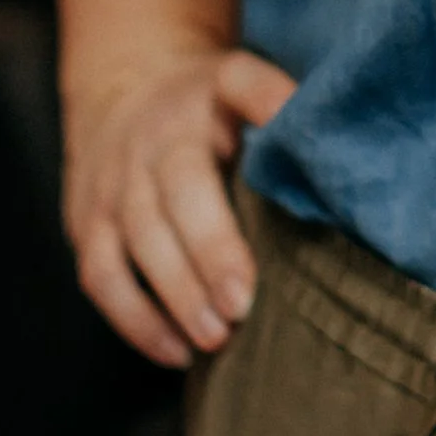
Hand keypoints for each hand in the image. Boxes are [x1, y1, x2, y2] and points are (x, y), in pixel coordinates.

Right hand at [63, 42, 297, 367]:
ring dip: (176, 294)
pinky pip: (102, 275)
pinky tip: (178, 352)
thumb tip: (349, 161)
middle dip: (212, 250)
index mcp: (213, 91)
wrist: (123, 93)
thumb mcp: (254, 89)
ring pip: (138, 238)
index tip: (296, 145)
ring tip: (217, 338)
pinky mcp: (86, 221)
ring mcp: (116, 179)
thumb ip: (294, 114)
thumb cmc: (212, 109)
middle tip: (245, 304)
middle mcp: (158, 133)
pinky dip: (136, 320)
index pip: (241, 83)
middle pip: (182, 188)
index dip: (267, 101)